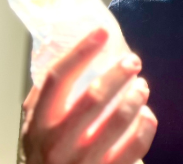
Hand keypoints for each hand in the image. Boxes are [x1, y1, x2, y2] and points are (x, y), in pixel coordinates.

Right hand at [21, 28, 157, 163]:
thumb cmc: (46, 156)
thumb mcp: (34, 127)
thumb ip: (46, 97)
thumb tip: (69, 54)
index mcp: (38, 122)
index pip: (58, 78)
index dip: (81, 51)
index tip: (101, 32)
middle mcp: (57, 142)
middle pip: (94, 96)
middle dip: (119, 73)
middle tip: (133, 61)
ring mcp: (81, 161)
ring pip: (119, 119)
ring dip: (136, 97)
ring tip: (142, 87)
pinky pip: (135, 146)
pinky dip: (146, 126)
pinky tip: (148, 115)